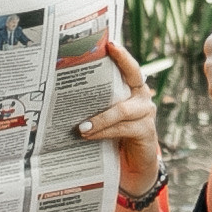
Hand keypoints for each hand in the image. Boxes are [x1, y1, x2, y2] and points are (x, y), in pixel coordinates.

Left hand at [75, 34, 161, 191]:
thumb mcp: (104, 117)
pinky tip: (88, 135)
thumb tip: (64, 95)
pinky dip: (103, 131)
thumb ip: (95, 105)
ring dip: (99, 117)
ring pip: (121, 109)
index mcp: (132, 89)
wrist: (133, 168)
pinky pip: (122, 128)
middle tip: (105, 55)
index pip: (130, 67)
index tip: (110, 42)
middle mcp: (142, 97)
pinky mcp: (146, 132)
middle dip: (120, 64)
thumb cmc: (114, 138)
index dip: (122, 55)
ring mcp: (146, 114)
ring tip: (80, 125)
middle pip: (133, 76)